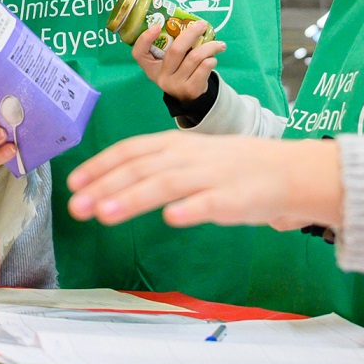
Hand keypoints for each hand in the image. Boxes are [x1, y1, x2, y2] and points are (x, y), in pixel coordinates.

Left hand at [67, 132, 342, 229]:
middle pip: (140, 169)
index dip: (101, 166)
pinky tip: (171, 219)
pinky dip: (191, 209)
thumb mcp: (190, 158)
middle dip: (105, 187)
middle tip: (76, 207)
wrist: (289, 171)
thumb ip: (155, 167)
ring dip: (133, 198)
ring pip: (166, 184)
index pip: (131, 151)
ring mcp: (211, 176)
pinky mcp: (234, 198)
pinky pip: (210, 202)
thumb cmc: (232, 168)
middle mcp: (188, 157)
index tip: (74, 183)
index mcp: (176, 145)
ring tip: (105, 214)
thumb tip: (109, 185)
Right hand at [132, 19, 224, 100]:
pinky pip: (204, 67)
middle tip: (202, 25)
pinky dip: (211, 60)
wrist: (190, 98)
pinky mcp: (190, 89)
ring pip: (195, 57)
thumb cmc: (179, 72)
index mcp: (151, 67)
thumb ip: (173, 46)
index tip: (155, 26)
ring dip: (209, 47)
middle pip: (175, 50)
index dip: (145, 39)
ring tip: (219, 44)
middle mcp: (161, 76)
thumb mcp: (170, 63)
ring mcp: (175, 84)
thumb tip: (190, 22)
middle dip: (191, 33)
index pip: (139, 53)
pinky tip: (213, 59)